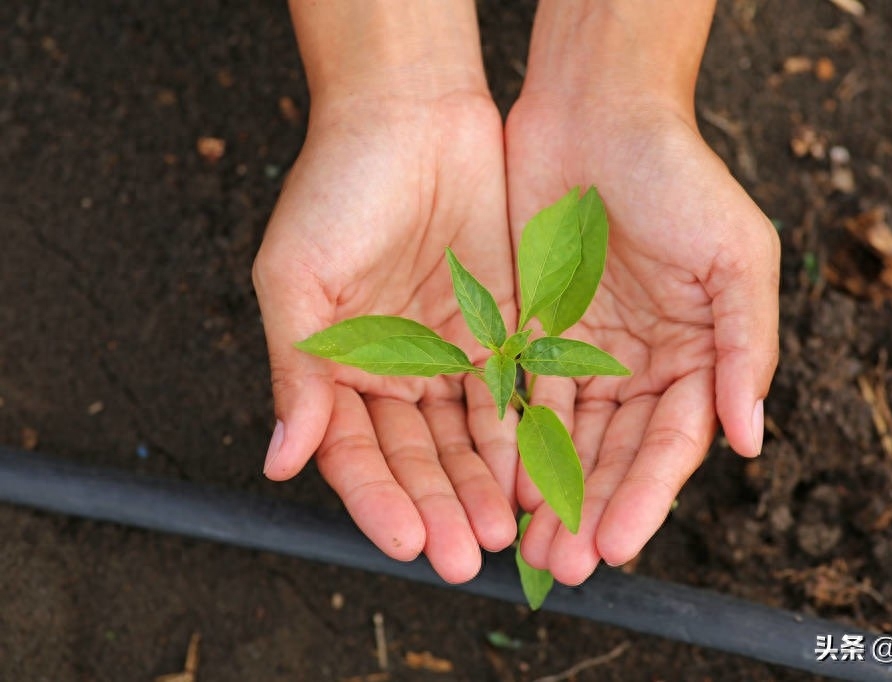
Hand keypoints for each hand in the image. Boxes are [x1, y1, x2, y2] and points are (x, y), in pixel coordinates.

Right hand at [252, 91, 518, 582]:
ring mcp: (450, 354)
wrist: (412, 112)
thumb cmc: (339, 185)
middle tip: (465, 555)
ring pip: (469, 438)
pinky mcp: (501, 330)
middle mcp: (395, 371)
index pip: (357, 454)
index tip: (404, 542)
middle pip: (419, 459)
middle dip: (441, 507)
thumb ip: (297, 370)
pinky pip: (513, 393)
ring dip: (485, 485)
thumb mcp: (298, 277)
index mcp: (336, 366)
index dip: (379, 500)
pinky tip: (536, 474)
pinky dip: (523, 436)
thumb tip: (282, 459)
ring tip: (506, 531)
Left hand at [505, 89, 779, 584]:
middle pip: (615, 456)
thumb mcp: (735, 257)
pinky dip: (512, 442)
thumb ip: (746, 348)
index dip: (646, 496)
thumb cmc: (679, 176)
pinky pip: (522, 399)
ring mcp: (587, 355)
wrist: (598, 112)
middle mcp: (643, 367)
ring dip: (549, 493)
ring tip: (528, 546)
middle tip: (562, 564)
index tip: (618, 543)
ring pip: (567, 440)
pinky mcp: (534, 335)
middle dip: (590, 510)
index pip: (672, 445)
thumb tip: (753, 439)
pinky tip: (497, 482)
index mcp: (698, 358)